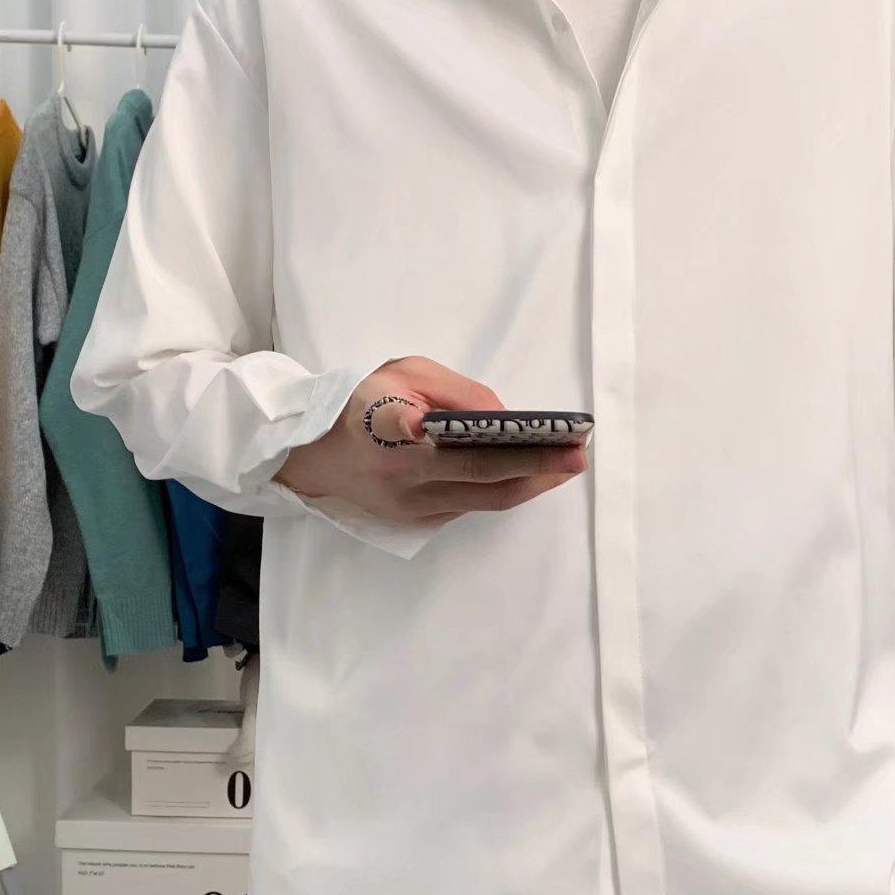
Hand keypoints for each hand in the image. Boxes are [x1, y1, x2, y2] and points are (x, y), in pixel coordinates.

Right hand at [272, 355, 587, 529]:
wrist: (317, 456)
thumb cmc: (363, 404)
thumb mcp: (400, 373)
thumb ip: (453, 391)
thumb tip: (503, 418)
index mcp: (383, 426)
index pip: (404, 427)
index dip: (430, 426)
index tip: (456, 424)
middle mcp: (400, 474)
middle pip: (477, 475)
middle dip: (533, 465)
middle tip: (577, 454)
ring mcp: (411, 505)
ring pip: (484, 499)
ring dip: (532, 482)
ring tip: (569, 463)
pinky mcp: (418, 521)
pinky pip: (472, 505)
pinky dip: (507, 488)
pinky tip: (534, 473)